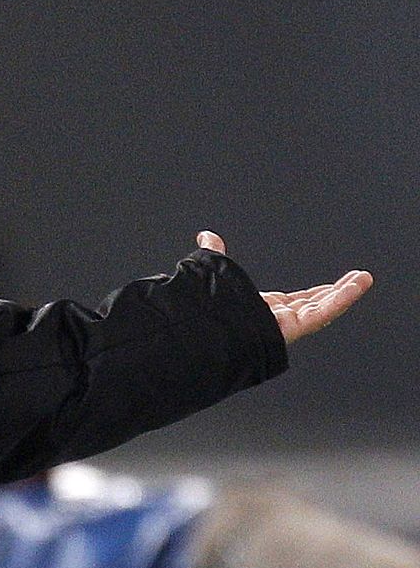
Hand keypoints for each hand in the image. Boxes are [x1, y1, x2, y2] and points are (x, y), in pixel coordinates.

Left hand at [196, 231, 372, 345]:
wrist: (203, 331)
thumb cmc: (208, 309)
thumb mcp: (216, 271)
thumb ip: (214, 253)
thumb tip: (206, 236)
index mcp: (261, 309)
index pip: (295, 301)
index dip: (314, 293)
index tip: (331, 286)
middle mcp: (275, 319)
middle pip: (313, 305)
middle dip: (337, 292)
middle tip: (356, 280)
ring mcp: (285, 325)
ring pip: (322, 308)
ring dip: (345, 293)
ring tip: (363, 279)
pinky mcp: (292, 327)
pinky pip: (322, 313)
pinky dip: (341, 299)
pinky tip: (357, 286)